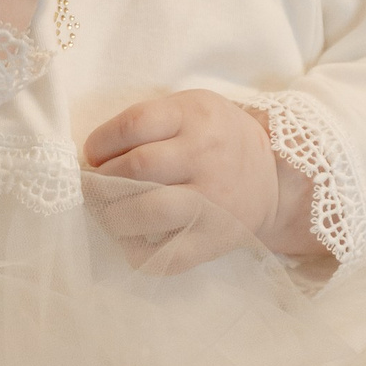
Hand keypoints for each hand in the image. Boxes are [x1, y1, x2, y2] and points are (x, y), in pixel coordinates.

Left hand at [85, 89, 295, 265]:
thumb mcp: (191, 109)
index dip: (101, 142)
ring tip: (109, 213)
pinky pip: (166, 256)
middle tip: (92, 187)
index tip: (93, 155)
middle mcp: (205, 157)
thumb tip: (93, 155)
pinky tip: (132, 242)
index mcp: (195, 117)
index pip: (134, 124)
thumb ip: (149, 122)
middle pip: (136, 168)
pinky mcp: (214, 239)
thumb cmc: (217, 138)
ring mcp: (212, 201)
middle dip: (100, 181)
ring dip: (113, 216)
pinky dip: (138, 254)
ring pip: (146, 211)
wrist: (273, 177)